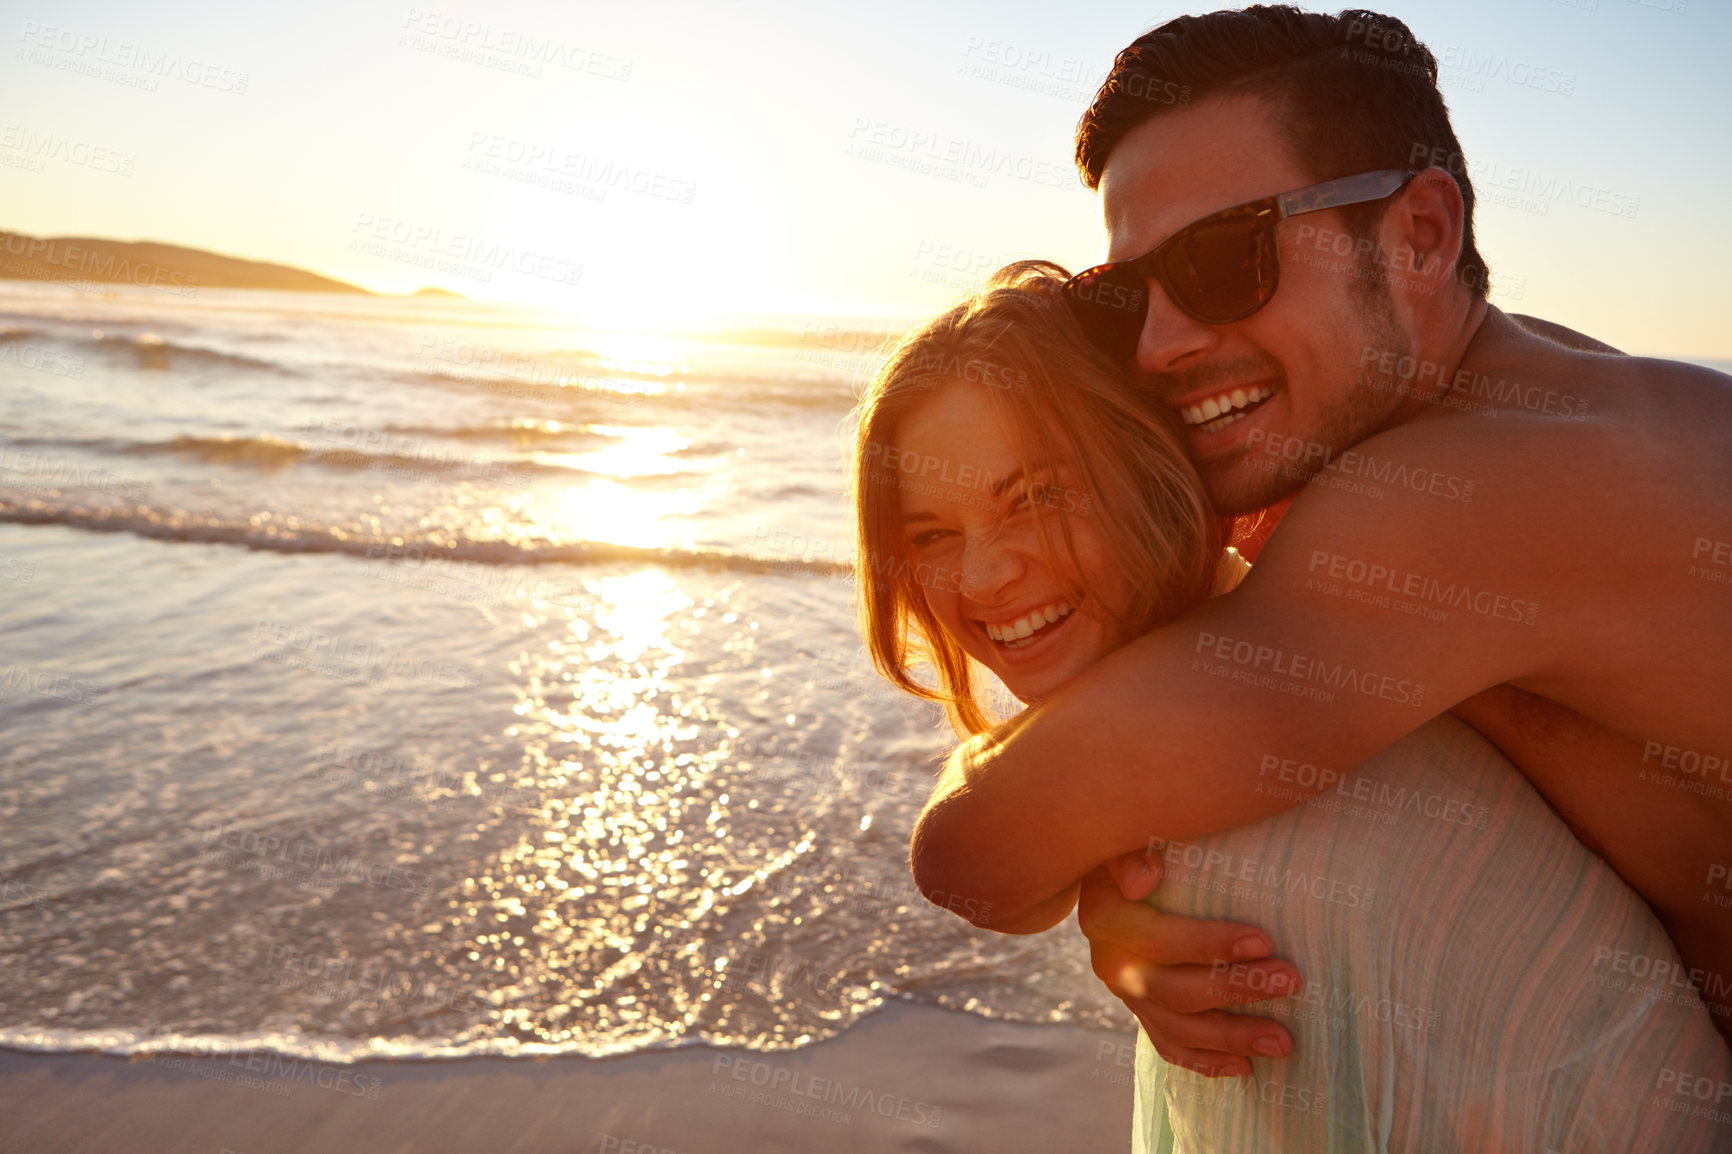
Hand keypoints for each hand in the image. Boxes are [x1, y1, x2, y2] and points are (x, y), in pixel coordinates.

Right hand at [1079, 852, 1300, 1076]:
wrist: (1109, 880)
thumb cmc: (1133, 851)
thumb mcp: (1122, 840)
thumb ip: (1131, 853)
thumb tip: (1145, 878)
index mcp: (1106, 920)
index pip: (1160, 939)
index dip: (1211, 943)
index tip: (1264, 940)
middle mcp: (1112, 964)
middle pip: (1175, 990)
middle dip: (1236, 989)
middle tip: (1291, 980)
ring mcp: (1126, 995)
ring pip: (1179, 1028)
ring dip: (1232, 1036)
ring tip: (1283, 1040)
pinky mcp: (1142, 1014)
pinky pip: (1171, 1047)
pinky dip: (1207, 1062)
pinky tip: (1245, 1068)